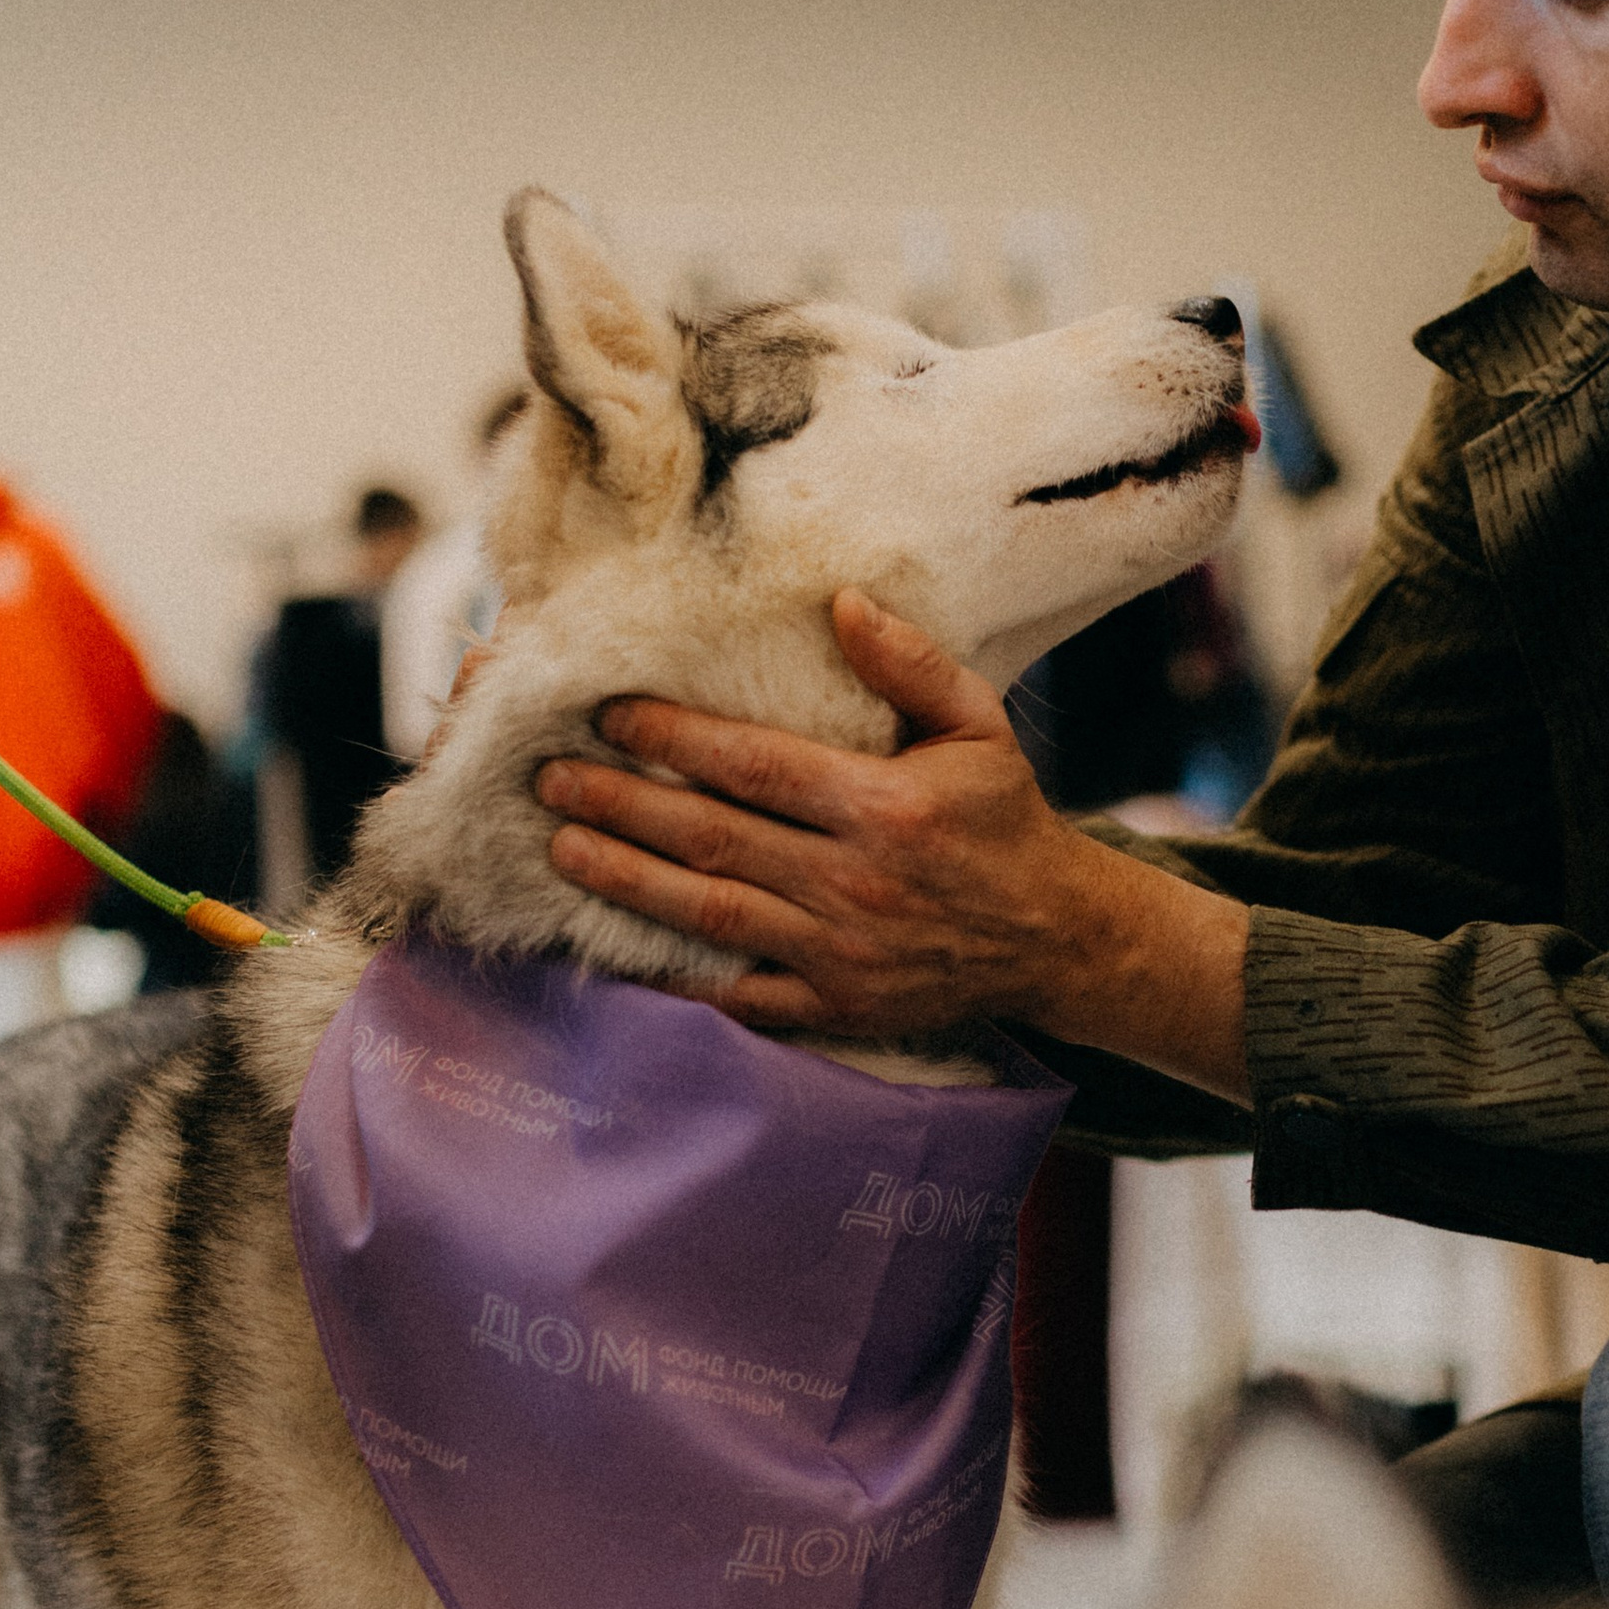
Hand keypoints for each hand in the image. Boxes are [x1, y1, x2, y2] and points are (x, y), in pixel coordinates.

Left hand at [536, 591, 1249, 1097]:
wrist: (1056, 939)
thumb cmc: (1005, 821)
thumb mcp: (979, 726)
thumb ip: (911, 664)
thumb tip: (842, 601)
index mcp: (886, 807)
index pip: (756, 766)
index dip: (675, 740)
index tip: (610, 715)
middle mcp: (857, 883)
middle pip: (714, 838)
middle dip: (621, 807)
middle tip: (552, 781)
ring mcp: (843, 953)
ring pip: (712, 913)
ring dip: (627, 882)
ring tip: (562, 850)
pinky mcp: (837, 1007)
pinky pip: (743, 994)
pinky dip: (678, 976)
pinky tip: (618, 946)